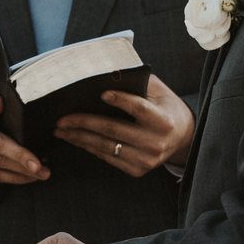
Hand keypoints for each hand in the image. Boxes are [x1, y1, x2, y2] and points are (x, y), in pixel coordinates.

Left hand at [54, 74, 193, 176]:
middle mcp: (155, 143)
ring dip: (79, 137)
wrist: (182, 138)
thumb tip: (107, 72)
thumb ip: (137, 82)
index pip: (139, 108)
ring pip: (105, 146)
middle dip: (84, 123)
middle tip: (62, 118)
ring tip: (61, 129)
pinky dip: (88, 147)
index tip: (102, 93)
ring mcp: (145, 160)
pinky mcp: (137, 170)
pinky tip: (75, 138)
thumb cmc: (166, 108)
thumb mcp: (159, 92)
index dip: (121, 100)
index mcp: (163, 121)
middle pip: (113, 130)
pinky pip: (107, 157)